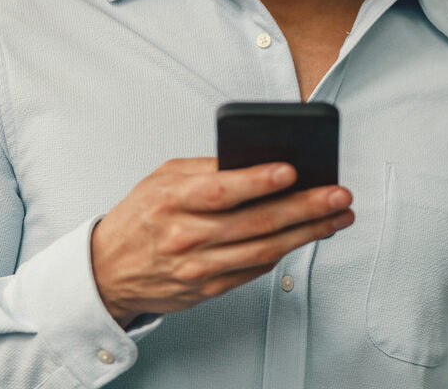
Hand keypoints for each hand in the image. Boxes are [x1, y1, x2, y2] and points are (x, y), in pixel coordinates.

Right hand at [89, 157, 353, 326]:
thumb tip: (259, 159)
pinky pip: (255, 270)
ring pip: (264, 250)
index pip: (221, 190)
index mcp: (172, 201)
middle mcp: (186, 236)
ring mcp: (199, 267)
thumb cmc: (142, 216)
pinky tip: (309, 235)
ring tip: (338, 216)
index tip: (293, 170)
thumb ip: (208, 168)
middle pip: (255, 222)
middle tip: (339, 195)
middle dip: (305, 208)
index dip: (259, 181)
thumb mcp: (163, 179)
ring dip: (308, 233)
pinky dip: (285, 252)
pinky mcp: (209, 289)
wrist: (108, 270)